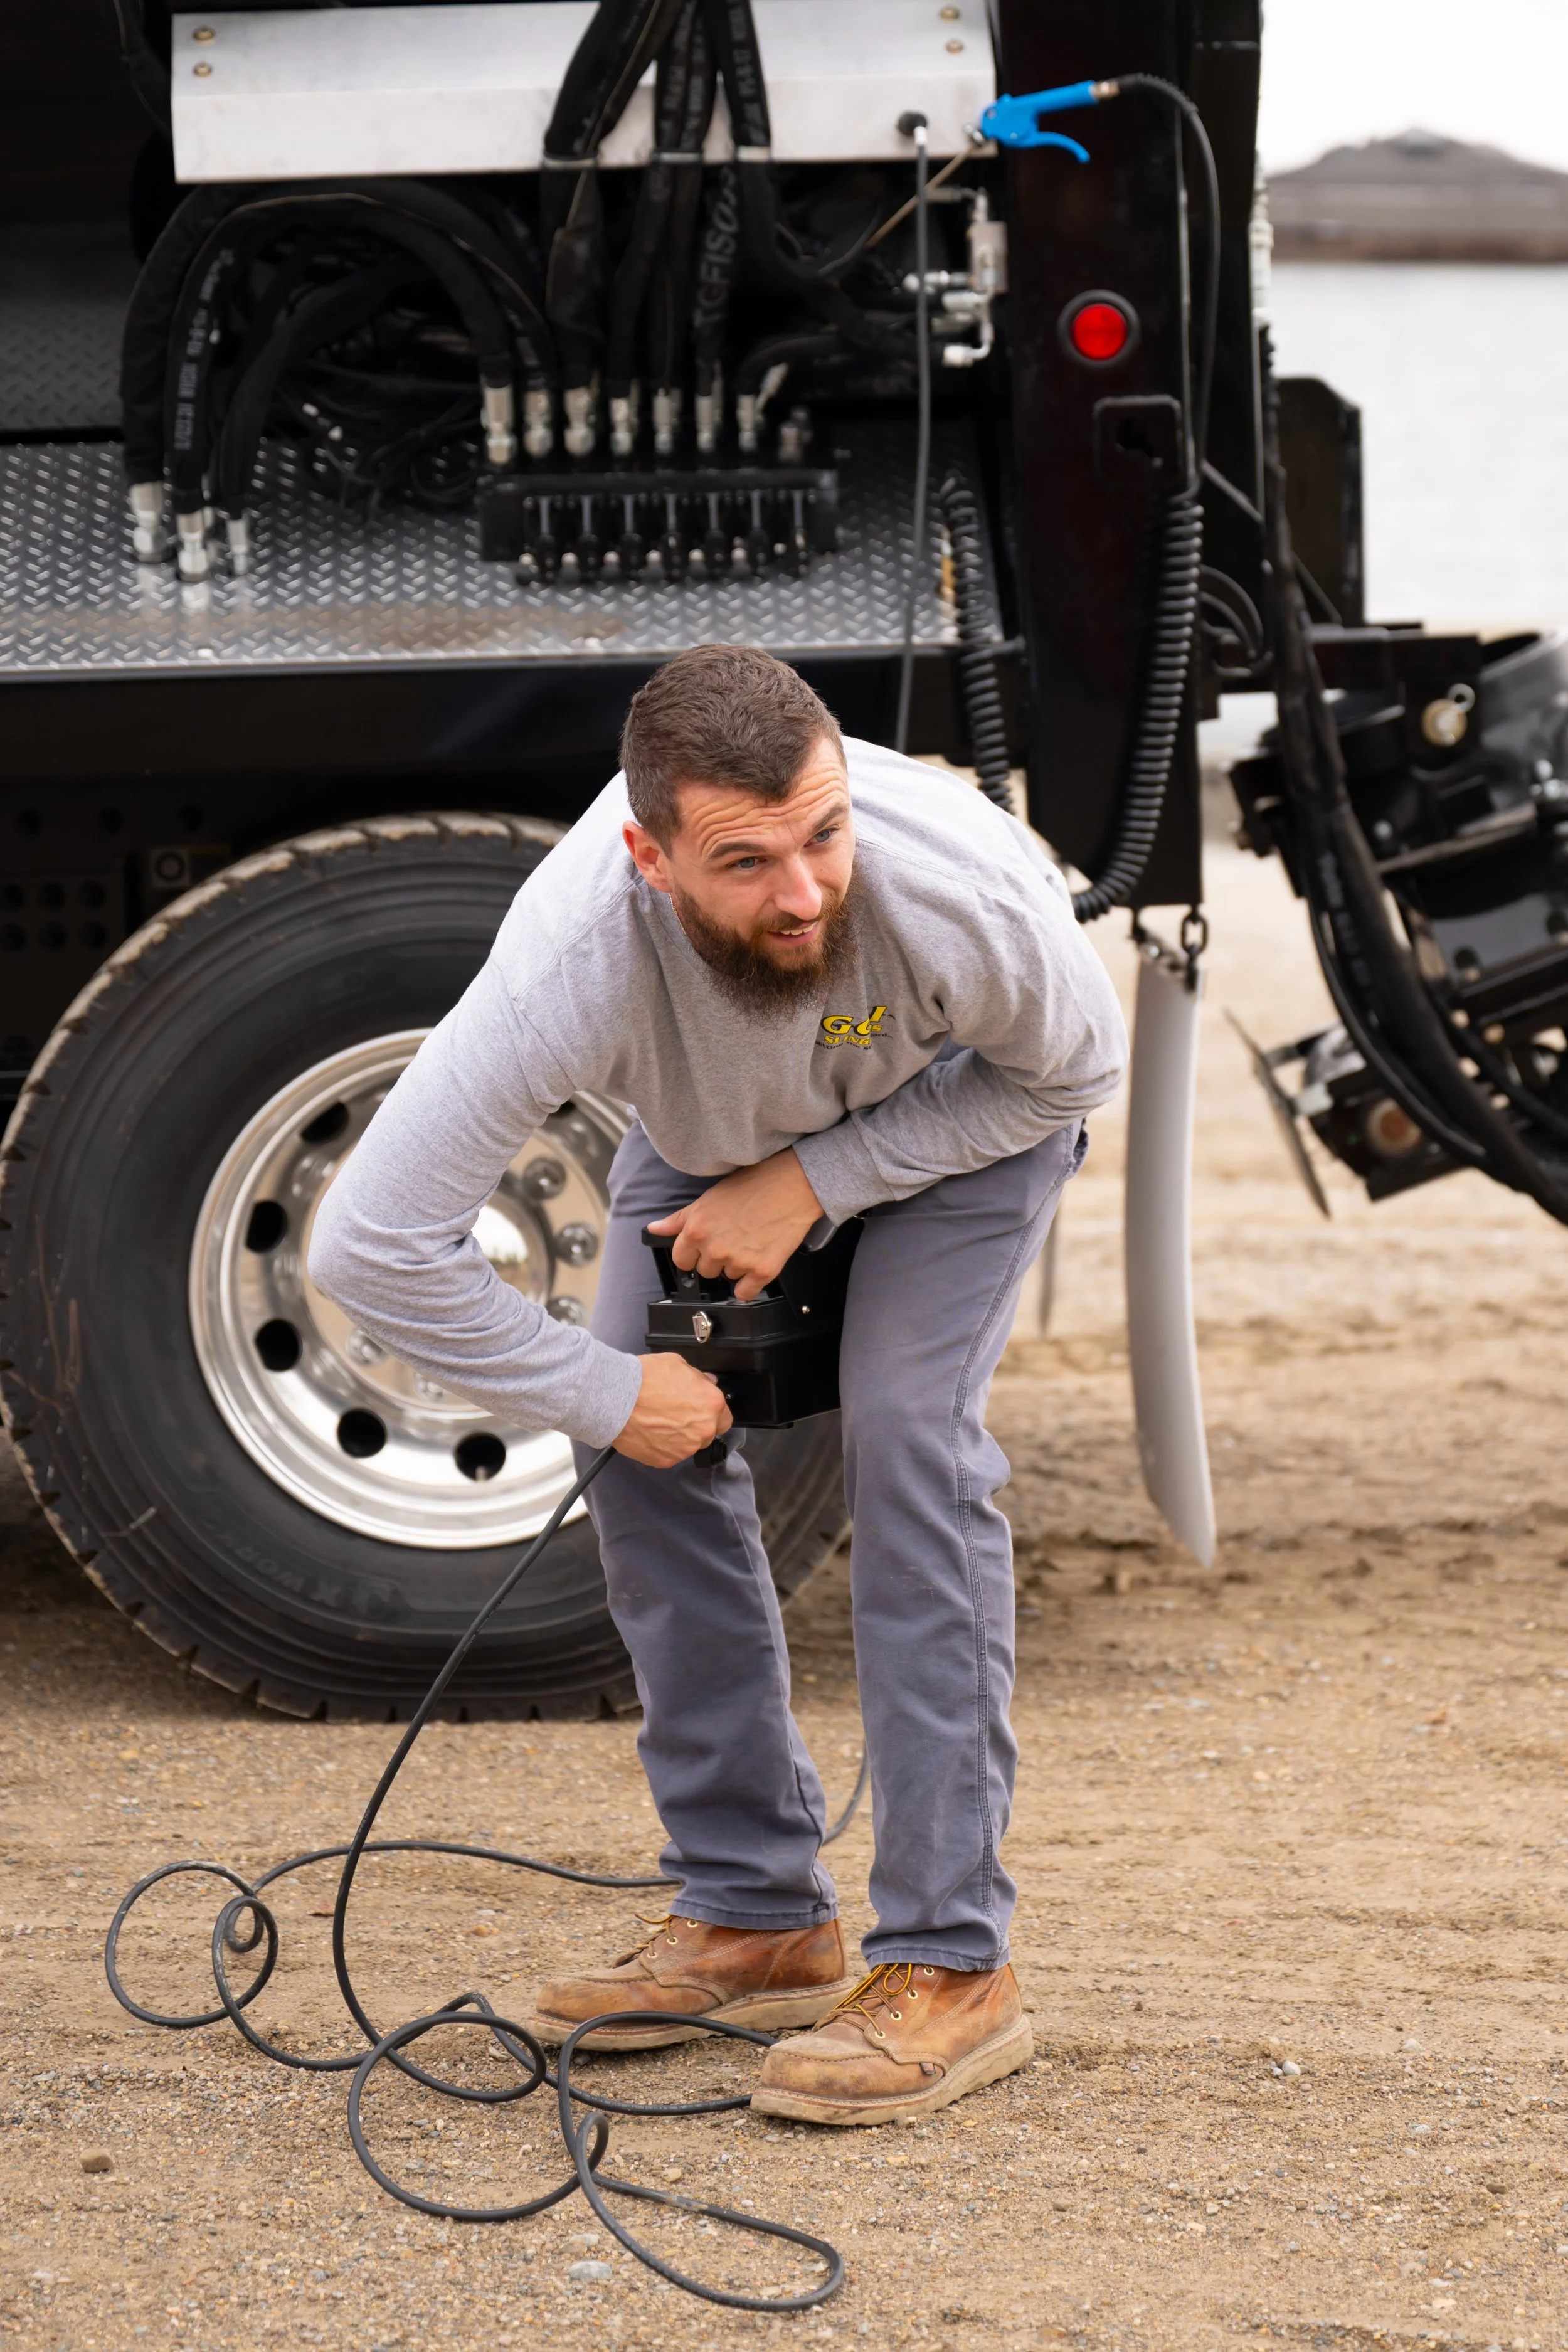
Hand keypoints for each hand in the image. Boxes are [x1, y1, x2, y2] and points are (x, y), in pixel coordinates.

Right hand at [615, 1352, 732, 1468]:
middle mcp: (703, 1430)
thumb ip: (697, 1377)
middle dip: (696, 1425)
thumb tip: (707, 1382)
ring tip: (659, 1422)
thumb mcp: (677, 1364)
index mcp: (711, 1404)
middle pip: (708, 1433)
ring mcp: (684, 1448)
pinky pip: (670, 1454)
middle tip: (676, 1414)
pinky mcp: (665, 1460)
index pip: (725, 1417)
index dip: (712, 1412)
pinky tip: (650, 1432)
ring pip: (689, 1445)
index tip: (700, 1408)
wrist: (615, 1398)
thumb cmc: (644, 1379)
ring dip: (680, 1437)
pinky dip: (662, 1446)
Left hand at [648, 1149, 823, 1301]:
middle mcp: (715, 1248)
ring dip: (736, 1266)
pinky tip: (757, 1262)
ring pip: (727, 1278)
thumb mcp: (709, 1198)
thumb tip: (655, 1229)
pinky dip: (750, 1284)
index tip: (705, 1246)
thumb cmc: (753, 1185)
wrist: (793, 1185)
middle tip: (733, 1238)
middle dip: (716, 1259)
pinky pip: (745, 1293)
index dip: (693, 1253)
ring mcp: (739, 1261)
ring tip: (750, 1241)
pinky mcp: (762, 1271)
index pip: (681, 1260)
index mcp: (697, 1230)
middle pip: (705, 1271)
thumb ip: (679, 1219)